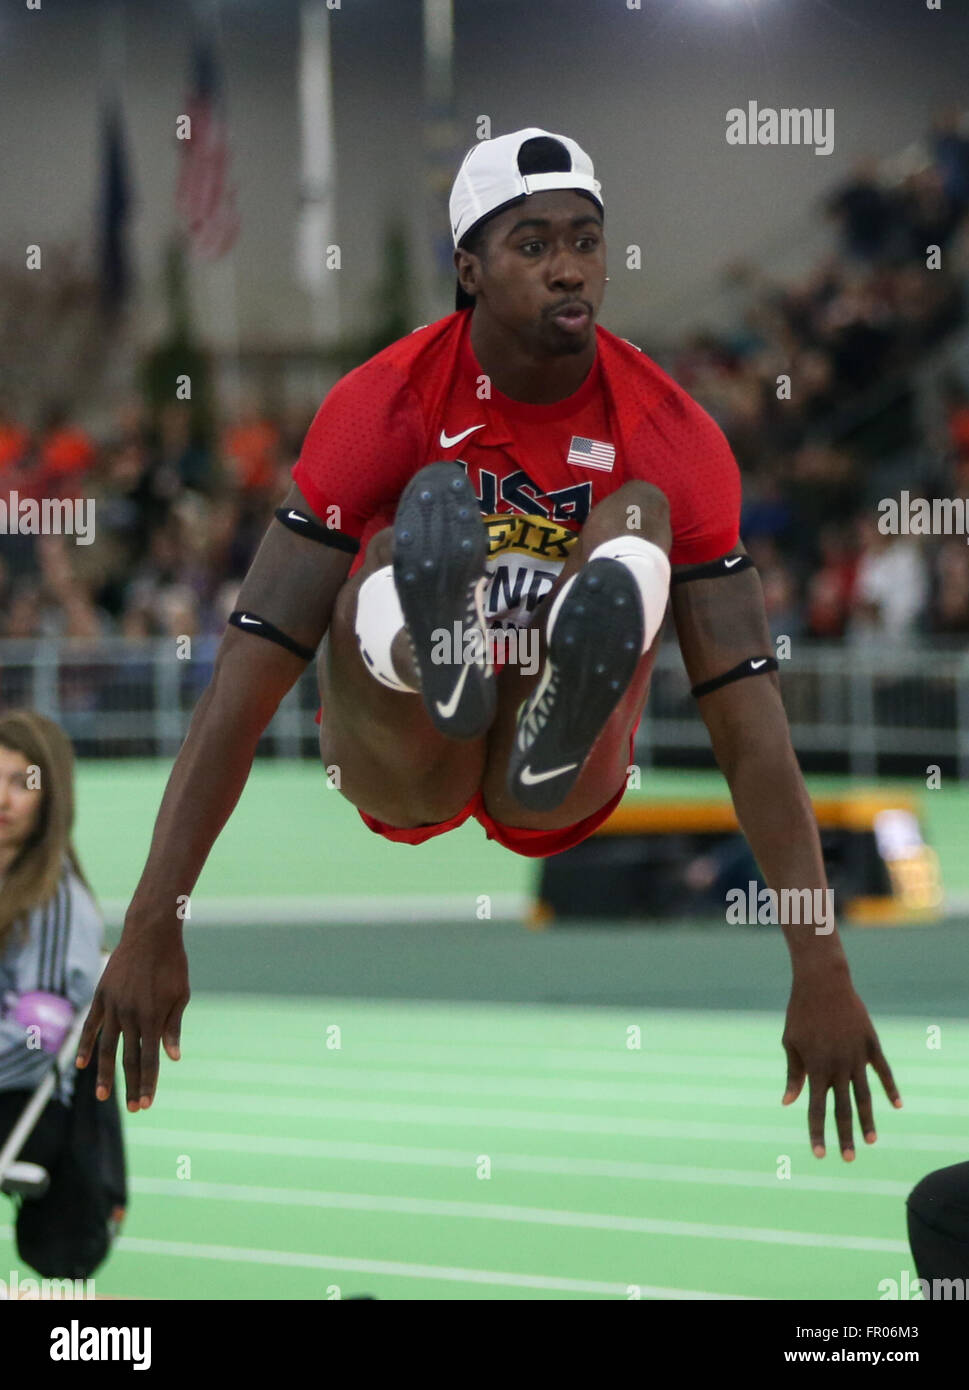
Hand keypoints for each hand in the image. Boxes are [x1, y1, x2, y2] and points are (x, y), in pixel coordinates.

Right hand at [76, 925, 189, 1112]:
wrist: (151, 934)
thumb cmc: (172, 965)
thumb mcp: (180, 995)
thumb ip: (173, 1027)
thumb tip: (173, 1058)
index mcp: (154, 1017)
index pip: (150, 1059)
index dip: (149, 1083)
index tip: (147, 1103)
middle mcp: (131, 1015)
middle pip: (129, 1059)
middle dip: (131, 1085)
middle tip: (134, 1109)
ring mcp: (114, 1006)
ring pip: (107, 1047)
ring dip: (105, 1074)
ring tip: (103, 1096)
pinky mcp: (102, 996)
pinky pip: (91, 1026)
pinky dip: (87, 1046)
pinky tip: (82, 1065)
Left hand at [781, 974, 900, 1159]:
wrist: (822, 983)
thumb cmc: (800, 1013)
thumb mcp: (790, 1042)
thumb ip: (794, 1074)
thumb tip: (788, 1102)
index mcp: (816, 1068)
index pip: (816, 1109)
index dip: (817, 1133)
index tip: (819, 1154)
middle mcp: (838, 1066)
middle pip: (842, 1109)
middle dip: (844, 1136)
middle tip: (848, 1160)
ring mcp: (857, 1056)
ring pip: (864, 1095)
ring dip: (867, 1120)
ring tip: (870, 1141)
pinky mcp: (870, 1044)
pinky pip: (883, 1071)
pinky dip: (891, 1088)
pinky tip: (897, 1106)